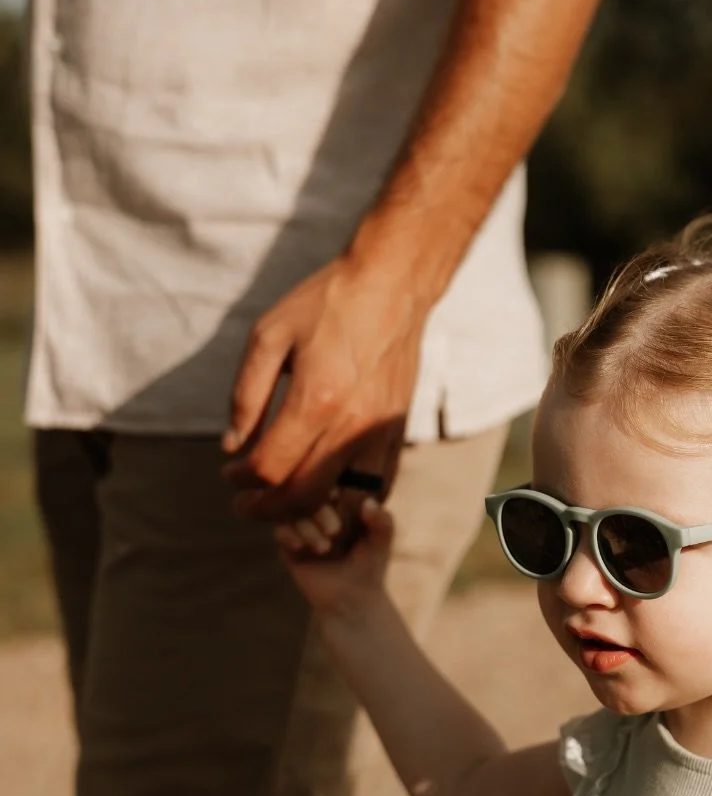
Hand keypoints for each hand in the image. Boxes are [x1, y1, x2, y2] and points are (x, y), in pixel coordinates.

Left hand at [223, 253, 422, 520]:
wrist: (393, 285)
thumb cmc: (326, 304)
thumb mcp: (269, 335)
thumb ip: (246, 394)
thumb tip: (233, 445)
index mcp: (315, 400)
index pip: (271, 467)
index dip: (243, 480)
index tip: (231, 473)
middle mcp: (352, 425)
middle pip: (304, 495)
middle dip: (268, 509)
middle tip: (246, 504)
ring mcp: (380, 432)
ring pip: (341, 498)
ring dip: (308, 509)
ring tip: (282, 502)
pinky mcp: (397, 432)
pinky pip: (373, 485)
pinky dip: (344, 498)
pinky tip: (323, 489)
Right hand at [277, 493, 394, 619]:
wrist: (351, 599)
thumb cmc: (369, 565)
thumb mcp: (381, 543)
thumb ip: (383, 522)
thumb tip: (369, 502)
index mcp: (342, 502)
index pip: (332, 481)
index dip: (334, 486)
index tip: (340, 496)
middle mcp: (320, 510)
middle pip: (310, 494)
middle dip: (321, 510)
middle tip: (336, 530)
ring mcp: (303, 526)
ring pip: (293, 511)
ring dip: (307, 527)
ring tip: (325, 548)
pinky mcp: (289, 545)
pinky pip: (281, 530)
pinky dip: (289, 535)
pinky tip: (300, 547)